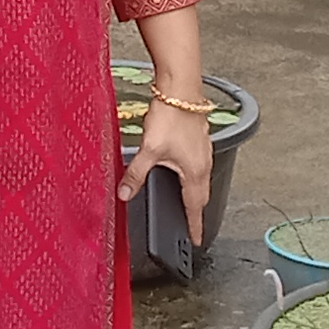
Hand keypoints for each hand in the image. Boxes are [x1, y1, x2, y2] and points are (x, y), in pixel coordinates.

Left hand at [121, 102, 213, 245]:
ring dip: (196, 192)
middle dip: (196, 211)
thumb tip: (124, 193)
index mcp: (195, 172)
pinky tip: (183, 169)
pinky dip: (194, 174)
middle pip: (202, 195)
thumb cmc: (171, 116)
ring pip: (202, 179)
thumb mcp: (149, 150)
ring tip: (187, 201)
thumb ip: (136, 174)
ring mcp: (204, 150)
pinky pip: (199, 164)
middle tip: (191, 224)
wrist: (181, 88)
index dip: (195, 226)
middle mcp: (204, 163)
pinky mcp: (200, 138)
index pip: (196, 207)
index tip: (196, 240)